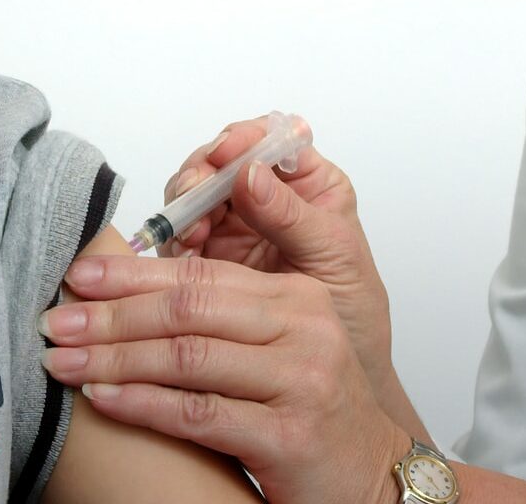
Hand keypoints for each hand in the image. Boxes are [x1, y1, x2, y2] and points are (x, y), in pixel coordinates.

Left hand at [40, 251, 404, 503]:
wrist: (373, 476)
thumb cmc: (313, 410)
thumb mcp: (279, 347)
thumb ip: (224, 317)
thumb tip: (129, 295)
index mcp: (296, 296)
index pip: (201, 272)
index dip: (133, 272)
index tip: (78, 274)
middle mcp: (303, 328)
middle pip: (188, 307)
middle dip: (112, 313)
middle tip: (56, 320)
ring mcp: (300, 380)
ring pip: (187, 357)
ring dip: (114, 358)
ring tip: (65, 361)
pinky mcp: (289, 435)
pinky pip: (198, 414)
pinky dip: (142, 403)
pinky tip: (103, 397)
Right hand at [160, 122, 394, 384]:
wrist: (331, 387)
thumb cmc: (352, 315)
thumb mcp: (335, 260)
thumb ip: (296, 217)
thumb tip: (251, 174)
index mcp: (308, 185)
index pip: (272, 139)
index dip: (245, 139)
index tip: (228, 153)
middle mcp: (266, 198)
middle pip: (221, 161)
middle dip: (203, 172)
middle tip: (194, 193)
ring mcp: (233, 227)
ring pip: (193, 195)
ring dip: (184, 206)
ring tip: (190, 235)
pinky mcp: (206, 260)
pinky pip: (178, 237)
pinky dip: (173, 241)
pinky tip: (182, 256)